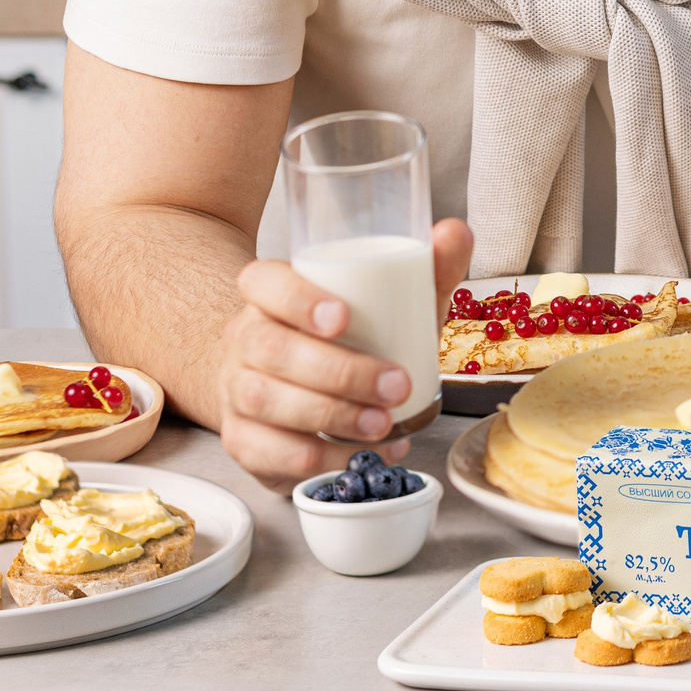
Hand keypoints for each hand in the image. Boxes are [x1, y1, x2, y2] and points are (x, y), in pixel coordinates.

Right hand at [215, 217, 473, 486]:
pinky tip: (360, 456)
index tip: (342, 317)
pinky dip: (321, 458)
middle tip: (396, 386)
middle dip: (338, 372)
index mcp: (270, 294)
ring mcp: (235, 390)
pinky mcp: (242, 438)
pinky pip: (269, 451)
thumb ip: (425, 268)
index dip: (297, 299)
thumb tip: (455, 232)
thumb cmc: (346, 338)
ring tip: (382, 424)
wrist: (285, 385)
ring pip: (266, 400)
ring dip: (331, 416)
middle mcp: (245, 338)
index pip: (264, 282)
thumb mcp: (389, 303)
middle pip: (272, 349)